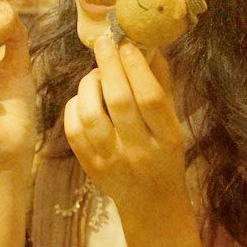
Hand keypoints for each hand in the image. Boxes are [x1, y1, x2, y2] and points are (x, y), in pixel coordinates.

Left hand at [64, 36, 184, 211]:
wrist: (152, 203)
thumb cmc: (163, 154)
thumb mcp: (172, 123)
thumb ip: (161, 85)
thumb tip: (149, 46)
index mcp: (167, 138)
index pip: (150, 98)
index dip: (137, 68)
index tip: (127, 45)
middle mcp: (140, 151)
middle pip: (119, 102)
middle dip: (109, 66)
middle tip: (104, 43)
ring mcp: (112, 161)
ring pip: (91, 116)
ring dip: (89, 85)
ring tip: (95, 74)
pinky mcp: (91, 167)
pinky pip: (74, 131)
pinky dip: (75, 106)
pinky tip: (83, 97)